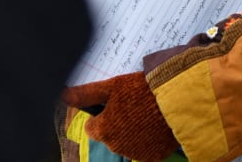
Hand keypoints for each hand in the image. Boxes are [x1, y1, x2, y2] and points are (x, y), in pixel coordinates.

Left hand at [61, 71, 177, 161]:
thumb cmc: (143, 89)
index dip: (104, 113)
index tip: (119, 103)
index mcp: (102, 131)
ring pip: (127, 142)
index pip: (92, 126)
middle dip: (118, 123)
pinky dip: (149, 140)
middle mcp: (115, 147)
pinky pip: (146, 149)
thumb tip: (62, 96)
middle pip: (110, 135)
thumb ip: (86, 94)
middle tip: (136, 106)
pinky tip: (157, 125)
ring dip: (133, 131)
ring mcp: (135, 153)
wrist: (178, 98)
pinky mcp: (153, 157)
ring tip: (149, 113)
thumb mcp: (113, 86)